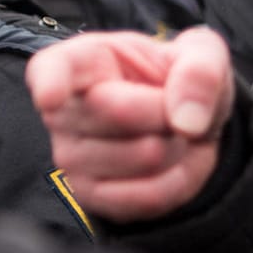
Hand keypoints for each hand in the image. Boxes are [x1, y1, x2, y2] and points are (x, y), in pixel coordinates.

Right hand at [27, 27, 234, 222]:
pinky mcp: (90, 197)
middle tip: (175, 107)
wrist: (186, 126)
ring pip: (144, 156)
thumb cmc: (179, 81)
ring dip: (179, 147)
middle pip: (119, 112)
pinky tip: (173, 163)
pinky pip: (147, 197)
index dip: (50, 84)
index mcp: (81, 61)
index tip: (52, 97)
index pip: (49, 70)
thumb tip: (185, 119)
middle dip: (169, 111)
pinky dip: (179, 181)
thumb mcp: (202, 55)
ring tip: (173, 133)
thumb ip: (200, 70)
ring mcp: (70, 158)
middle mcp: (63, 110)